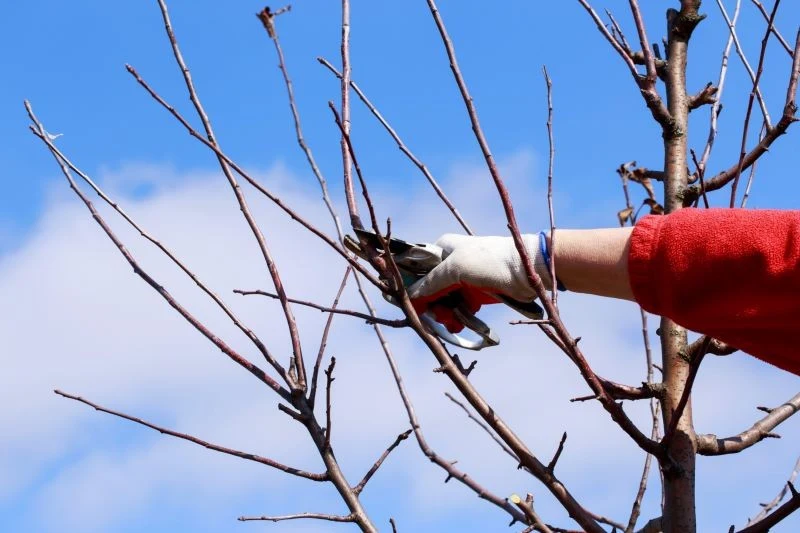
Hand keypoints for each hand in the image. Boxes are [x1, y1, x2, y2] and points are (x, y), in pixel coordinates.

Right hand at [407, 234, 550, 331]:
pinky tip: (459, 322)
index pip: (417, 268)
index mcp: (442, 249)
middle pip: (428, 288)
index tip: (411, 304)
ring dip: (444, 313)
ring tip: (452, 321)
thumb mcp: (456, 267)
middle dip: (430, 305)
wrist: (527, 271)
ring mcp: (462, 279)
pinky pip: (458, 307)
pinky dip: (457, 316)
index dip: (412, 287)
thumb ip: (432, 281)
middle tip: (437, 316)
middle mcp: (450, 263)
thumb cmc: (491, 261)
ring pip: (442, 301)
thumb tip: (410, 295)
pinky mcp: (474, 293)